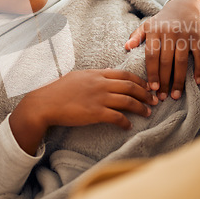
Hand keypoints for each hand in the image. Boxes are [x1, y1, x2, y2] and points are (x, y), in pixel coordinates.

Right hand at [9, 69, 156, 154]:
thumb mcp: (78, 76)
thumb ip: (95, 75)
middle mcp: (100, 84)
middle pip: (130, 86)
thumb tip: (109, 72)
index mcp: (96, 74)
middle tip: (154, 99)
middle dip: (145, 93)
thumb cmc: (58, 90)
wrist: (45, 103)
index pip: (124, 74)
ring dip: (140, 107)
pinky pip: (117, 117)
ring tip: (148, 112)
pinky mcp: (95, 113)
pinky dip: (126, 122)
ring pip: (127, 101)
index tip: (147, 86)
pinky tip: (129, 126)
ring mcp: (98, 98)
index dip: (139, 80)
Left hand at [125, 0, 199, 100]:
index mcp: (154, 31)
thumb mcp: (146, 25)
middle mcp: (169, 33)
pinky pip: (199, 55)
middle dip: (164, 81)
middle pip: (166, 61)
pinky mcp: (197, 36)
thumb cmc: (161, 21)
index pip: (151, 55)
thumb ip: (136, 36)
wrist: (182, 6)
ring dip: (179, 80)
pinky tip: (196, 82)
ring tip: (176, 95)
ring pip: (182, 61)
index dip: (152, 72)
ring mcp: (184, 34)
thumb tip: (126, 47)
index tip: (152, 88)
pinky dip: (199, 69)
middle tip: (163, 97)